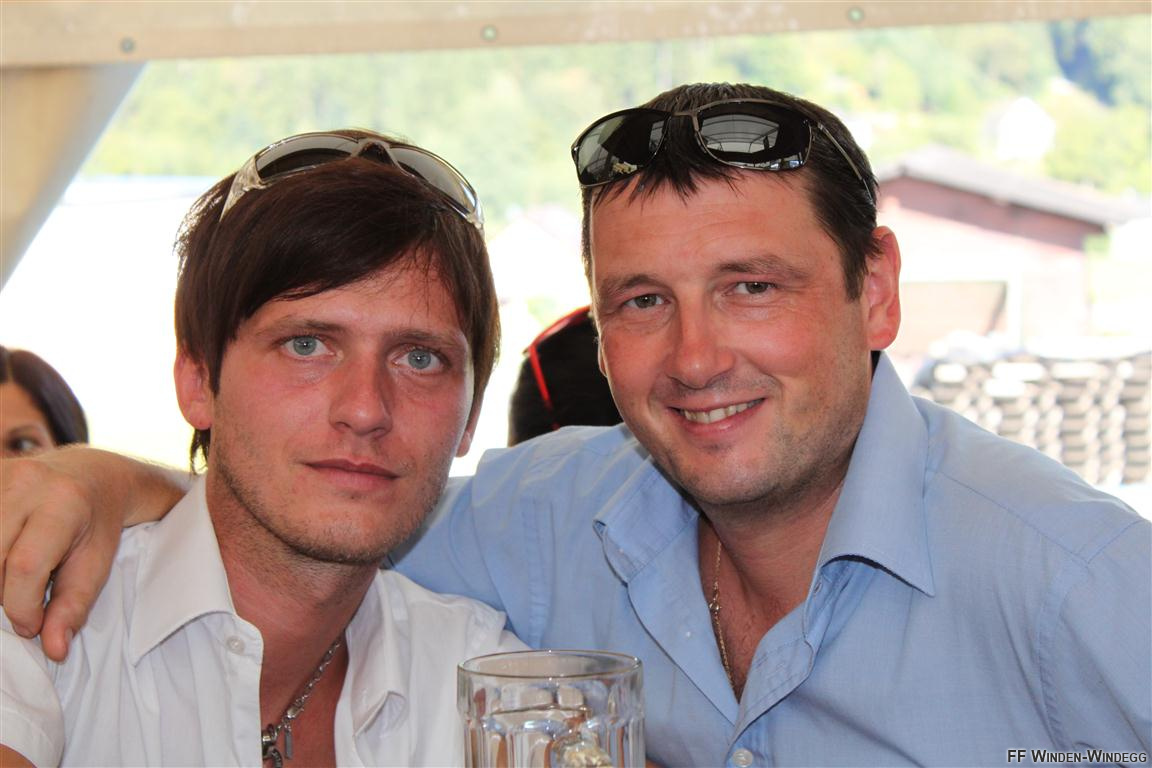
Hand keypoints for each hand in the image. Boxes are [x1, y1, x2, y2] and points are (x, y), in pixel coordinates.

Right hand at [0, 446, 184, 660]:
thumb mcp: (96, 565)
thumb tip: (54, 650)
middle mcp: (26, 482)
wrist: (92, 476)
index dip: (22, 607)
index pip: (25, 566)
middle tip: (24, 600)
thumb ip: (74, 607)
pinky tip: (5, 558)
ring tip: (13, 578)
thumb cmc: (95, 525)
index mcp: (64, 502)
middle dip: (3, 593)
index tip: (32, 625)